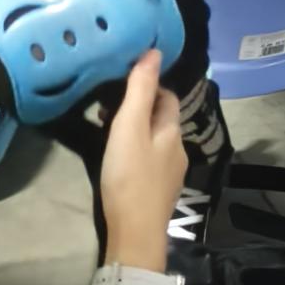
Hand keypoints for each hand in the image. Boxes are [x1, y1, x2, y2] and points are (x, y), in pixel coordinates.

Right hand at [98, 50, 186, 273]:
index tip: (121, 83)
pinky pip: (150, 160)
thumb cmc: (129, 176)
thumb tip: (154, 52)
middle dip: (139, 108)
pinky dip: (136, 150)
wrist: (135, 233)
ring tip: (106, 130)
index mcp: (172, 131)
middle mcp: (177, 149)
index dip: (148, 85)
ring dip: (135, 130)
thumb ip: (140, 90)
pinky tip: (119, 159)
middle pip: (161, 118)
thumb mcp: (129, 127)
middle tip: (107, 107)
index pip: (167, 96)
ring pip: (155, 140)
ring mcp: (170, 173)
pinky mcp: (159, 192)